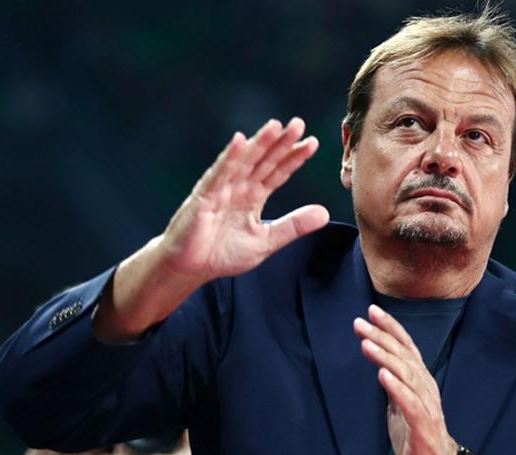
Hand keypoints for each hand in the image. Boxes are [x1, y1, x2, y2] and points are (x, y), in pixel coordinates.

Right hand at [160, 117, 327, 281]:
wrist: (190, 268)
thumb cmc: (222, 253)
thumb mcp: (266, 241)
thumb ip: (293, 226)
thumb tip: (325, 213)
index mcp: (254, 196)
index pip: (278, 172)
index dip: (294, 157)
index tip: (313, 143)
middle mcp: (239, 187)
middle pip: (264, 160)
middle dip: (280, 142)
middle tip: (299, 124)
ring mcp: (221, 189)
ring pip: (244, 161)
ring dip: (259, 143)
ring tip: (275, 125)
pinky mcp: (204, 195)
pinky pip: (219, 173)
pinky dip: (229, 157)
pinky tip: (240, 141)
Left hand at [353, 305, 456, 454]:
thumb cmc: (417, 435)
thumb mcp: (401, 404)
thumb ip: (394, 384)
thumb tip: (380, 364)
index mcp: (420, 380)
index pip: (406, 347)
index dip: (390, 328)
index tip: (371, 310)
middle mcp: (425, 387)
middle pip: (403, 355)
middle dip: (381, 336)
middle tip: (359, 322)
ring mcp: (426, 405)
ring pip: (406, 375)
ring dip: (386, 357)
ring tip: (367, 343)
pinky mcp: (423, 424)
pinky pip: (409, 402)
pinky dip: (396, 387)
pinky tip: (382, 375)